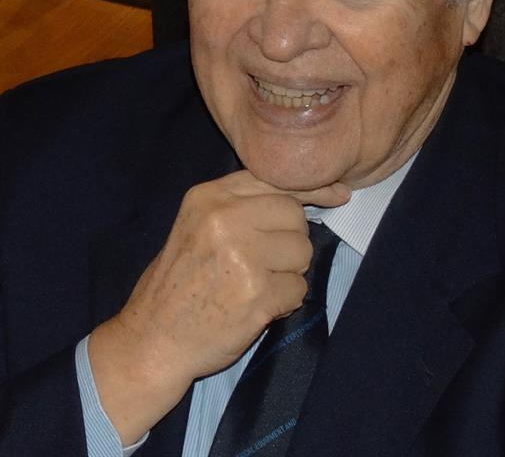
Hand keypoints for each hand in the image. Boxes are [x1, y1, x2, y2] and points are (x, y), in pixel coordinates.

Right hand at [88, 171, 348, 445]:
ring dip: (290, 272)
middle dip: (290, 240)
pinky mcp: (256, 294)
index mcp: (209, 197)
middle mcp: (225, 219)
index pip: (275, 179)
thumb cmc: (180, 281)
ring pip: (303, 251)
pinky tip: (256, 306)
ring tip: (255, 284)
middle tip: (264, 262)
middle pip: (294, 215)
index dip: (311, 188)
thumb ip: (244, 205)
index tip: (338, 194)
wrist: (152, 340)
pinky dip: (286, 301)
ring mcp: (242, 256)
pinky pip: (299, 288)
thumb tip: (310, 196)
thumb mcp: (198, 224)